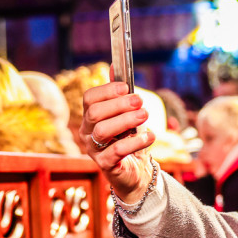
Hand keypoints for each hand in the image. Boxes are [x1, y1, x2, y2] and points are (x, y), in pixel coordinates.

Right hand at [81, 82, 155, 202]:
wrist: (136, 171)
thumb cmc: (130, 140)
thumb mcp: (127, 115)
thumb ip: (120, 94)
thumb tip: (114, 66)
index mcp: (90, 117)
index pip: (89, 99)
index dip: (107, 90)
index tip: (126, 87)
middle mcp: (87, 132)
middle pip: (95, 113)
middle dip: (119, 104)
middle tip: (140, 101)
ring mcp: (93, 149)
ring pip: (103, 130)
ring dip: (126, 120)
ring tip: (144, 115)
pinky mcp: (105, 164)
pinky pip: (117, 150)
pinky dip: (136, 141)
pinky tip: (150, 135)